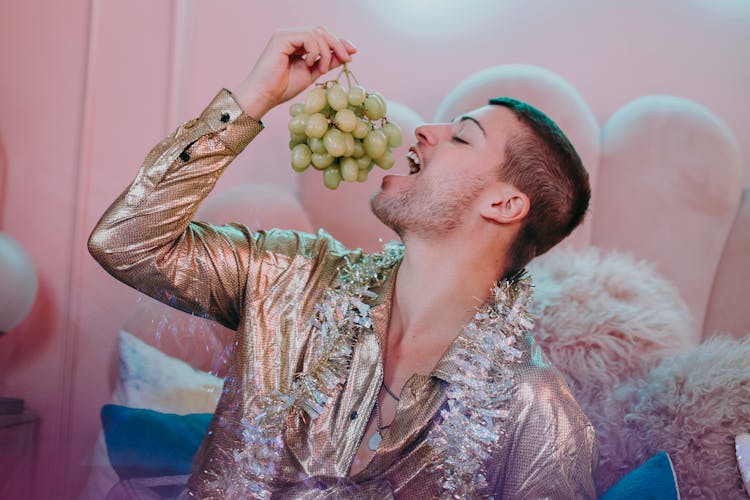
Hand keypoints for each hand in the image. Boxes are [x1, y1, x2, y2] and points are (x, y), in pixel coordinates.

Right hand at [234, 27, 355, 118]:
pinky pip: (308, 37)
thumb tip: (347, 54)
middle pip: (322, 31)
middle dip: (337, 44)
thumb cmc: (283, 87)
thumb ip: (327, 63)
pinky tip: (309, 63)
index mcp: (298, 43)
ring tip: (322, 70)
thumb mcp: (312, 74)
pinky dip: (315, 51)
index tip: (353, 52)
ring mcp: (286, 35)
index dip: (339, 41)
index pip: (322, 35)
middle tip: (346, 59)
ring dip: (326, 52)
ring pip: (317, 33)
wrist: (265, 95)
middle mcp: (291, 35)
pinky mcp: (282, 37)